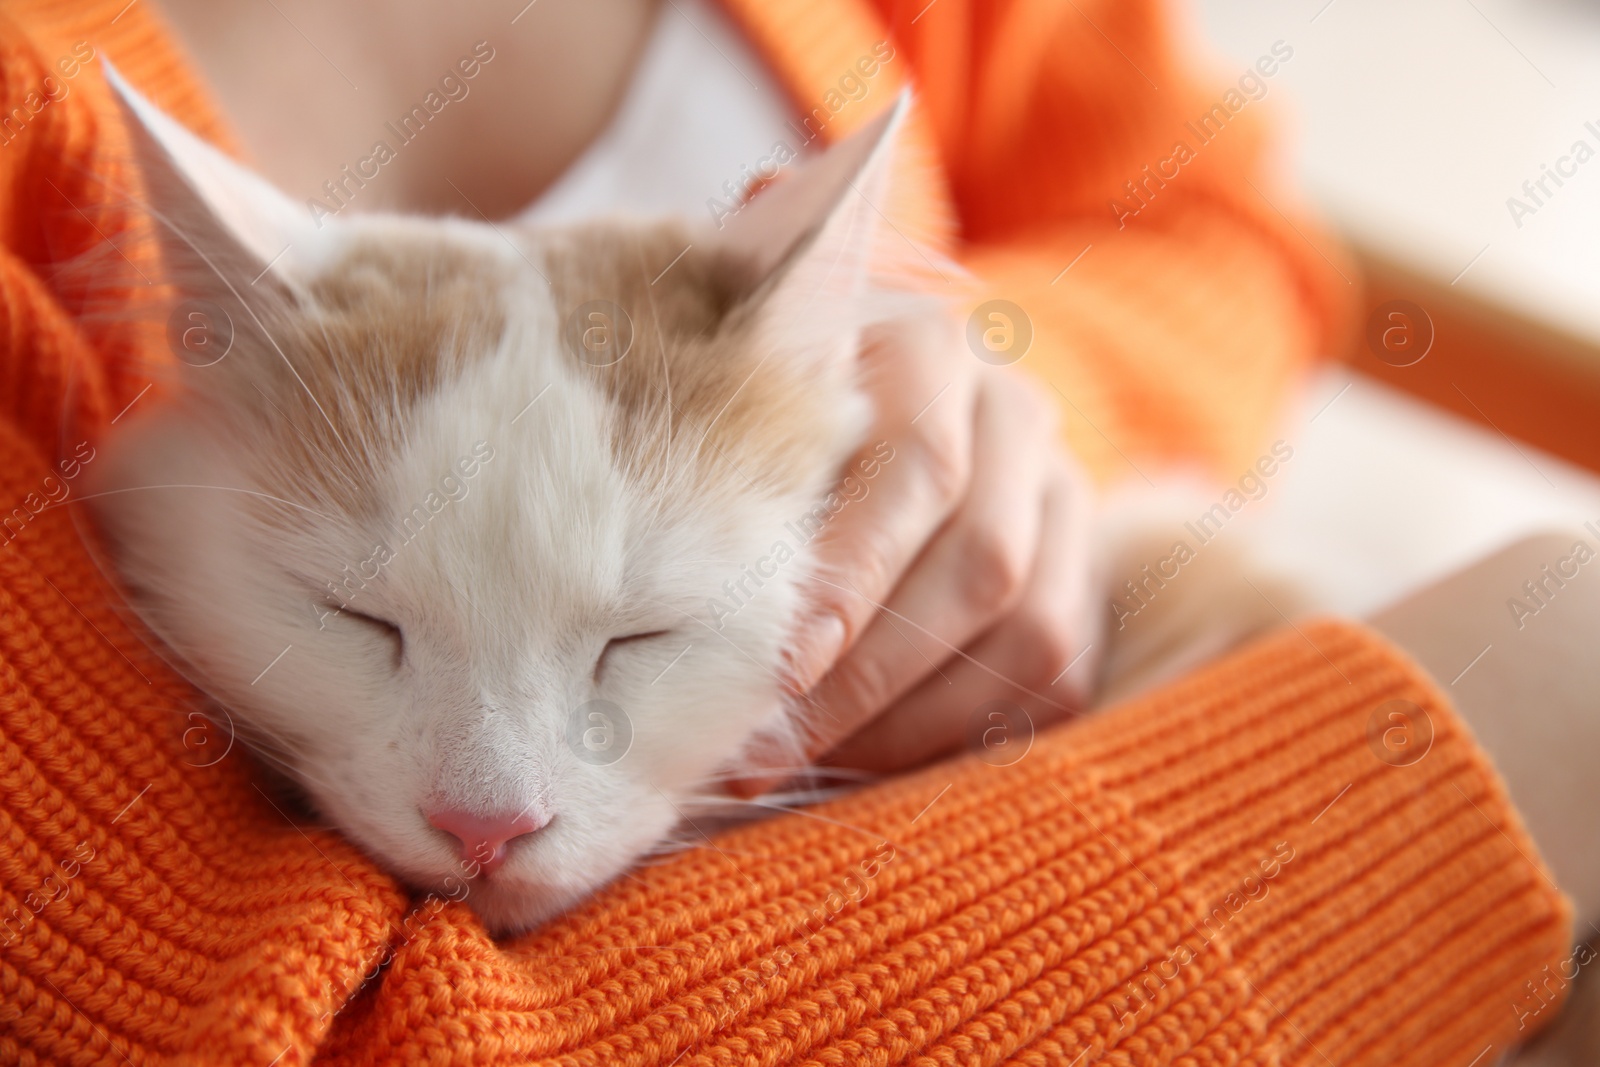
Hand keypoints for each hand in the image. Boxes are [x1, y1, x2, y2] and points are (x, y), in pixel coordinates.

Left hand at [738, 311, 1102, 788]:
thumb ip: (740, 475)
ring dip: (915, 717)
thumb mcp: (746, 418)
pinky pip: (1058, 679)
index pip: (919, 466)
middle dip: (872, 673)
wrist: (865, 417)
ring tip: (808, 761)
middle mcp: (1013, 411)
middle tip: (771, 745)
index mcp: (930, 349)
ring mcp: (1063, 493)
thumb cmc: (768, 430)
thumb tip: (682, 606)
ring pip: (1032, 631)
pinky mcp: (1085, 573)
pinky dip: (963, 732)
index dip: (854, 578)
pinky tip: (870, 752)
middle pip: (983, 560)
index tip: (780, 669)